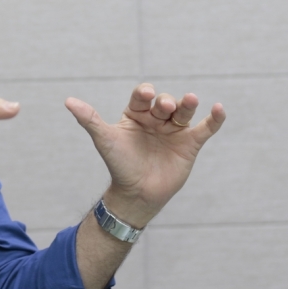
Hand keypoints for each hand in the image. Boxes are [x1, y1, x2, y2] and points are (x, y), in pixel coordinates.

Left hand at [65, 84, 224, 226]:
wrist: (135, 194)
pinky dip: (214, 119)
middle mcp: (156, 120)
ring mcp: (174, 131)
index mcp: (136, 115)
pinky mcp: (190, 144)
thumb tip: (68, 101)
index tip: (145, 95)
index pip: (141, 97)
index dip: (144, 94)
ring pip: (183, 111)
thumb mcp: (104, 140)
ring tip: (190, 100)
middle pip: (164, 103)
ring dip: (187, 104)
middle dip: (165, 102)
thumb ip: (89, 120)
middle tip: (164, 107)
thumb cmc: (118, 164)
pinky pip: (205, 128)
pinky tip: (219, 109)